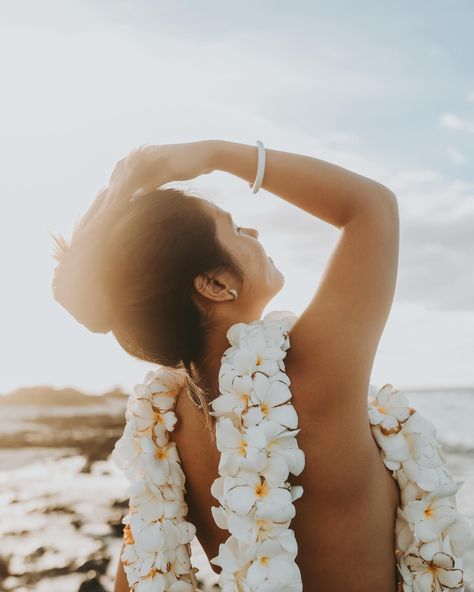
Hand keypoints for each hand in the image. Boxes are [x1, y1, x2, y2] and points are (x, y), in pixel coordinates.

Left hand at [102, 140, 216, 210]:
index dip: (112, 183)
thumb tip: (137, 191)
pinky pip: (152, 182)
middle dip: (114, 189)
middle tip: (107, 206)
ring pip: (135, 177)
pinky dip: (143, 192)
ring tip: (117, 207)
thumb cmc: (184, 164)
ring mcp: (158, 160)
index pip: (120, 167)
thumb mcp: (163, 169)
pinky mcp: (169, 168)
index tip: (106, 198)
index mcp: (143, 153)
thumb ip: (149, 176)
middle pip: (123, 172)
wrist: (207, 154)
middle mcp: (147, 154)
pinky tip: (137, 202)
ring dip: (124, 192)